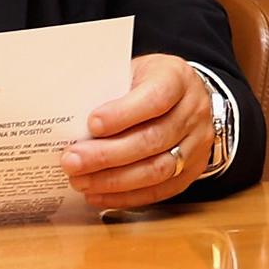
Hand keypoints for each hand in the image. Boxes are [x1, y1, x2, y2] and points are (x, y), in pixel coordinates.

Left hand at [62, 54, 214, 209]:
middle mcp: (194, 111)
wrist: (182, 96)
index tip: (91, 124)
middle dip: (108, 155)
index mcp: (178, 78)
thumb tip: (70, 122)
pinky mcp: (192, 170)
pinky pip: (160, 190)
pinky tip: (98, 195)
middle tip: (72, 161)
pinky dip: (126, 196)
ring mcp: (197, 143)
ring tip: (81, 181)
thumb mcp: (131, 72)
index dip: (124, 114)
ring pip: (158, 169)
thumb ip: (109, 92)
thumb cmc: (147, 84)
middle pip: (154, 139)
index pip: (156, 98)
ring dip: (114, 180)